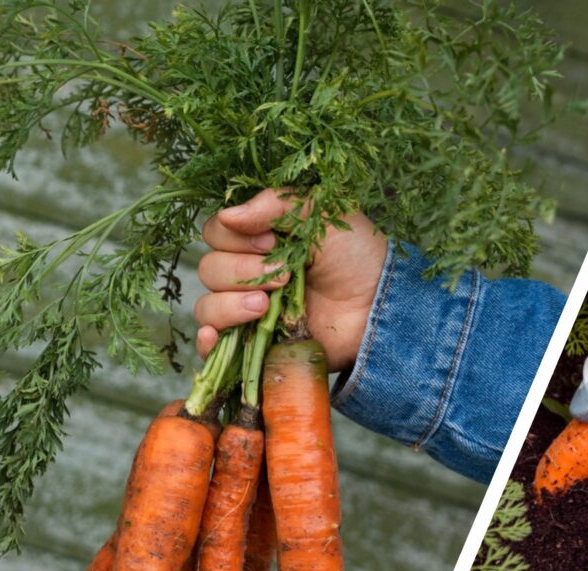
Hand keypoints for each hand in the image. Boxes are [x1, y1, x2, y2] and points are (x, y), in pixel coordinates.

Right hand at [193, 188, 388, 371]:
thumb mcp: (323, 213)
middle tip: (285, 276)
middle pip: (210, 270)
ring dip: (231, 304)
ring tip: (267, 305)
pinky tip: (218, 336)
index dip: (235, 237)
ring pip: (208, 307)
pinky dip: (207, 342)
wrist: (380, 306)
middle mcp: (249, 275)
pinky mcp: (257, 345)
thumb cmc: (358, 257)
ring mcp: (250, 312)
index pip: (216, 233)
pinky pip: (212, 348)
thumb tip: (228, 216)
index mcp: (260, 240)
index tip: (272, 240)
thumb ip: (278, 204)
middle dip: (243, 271)